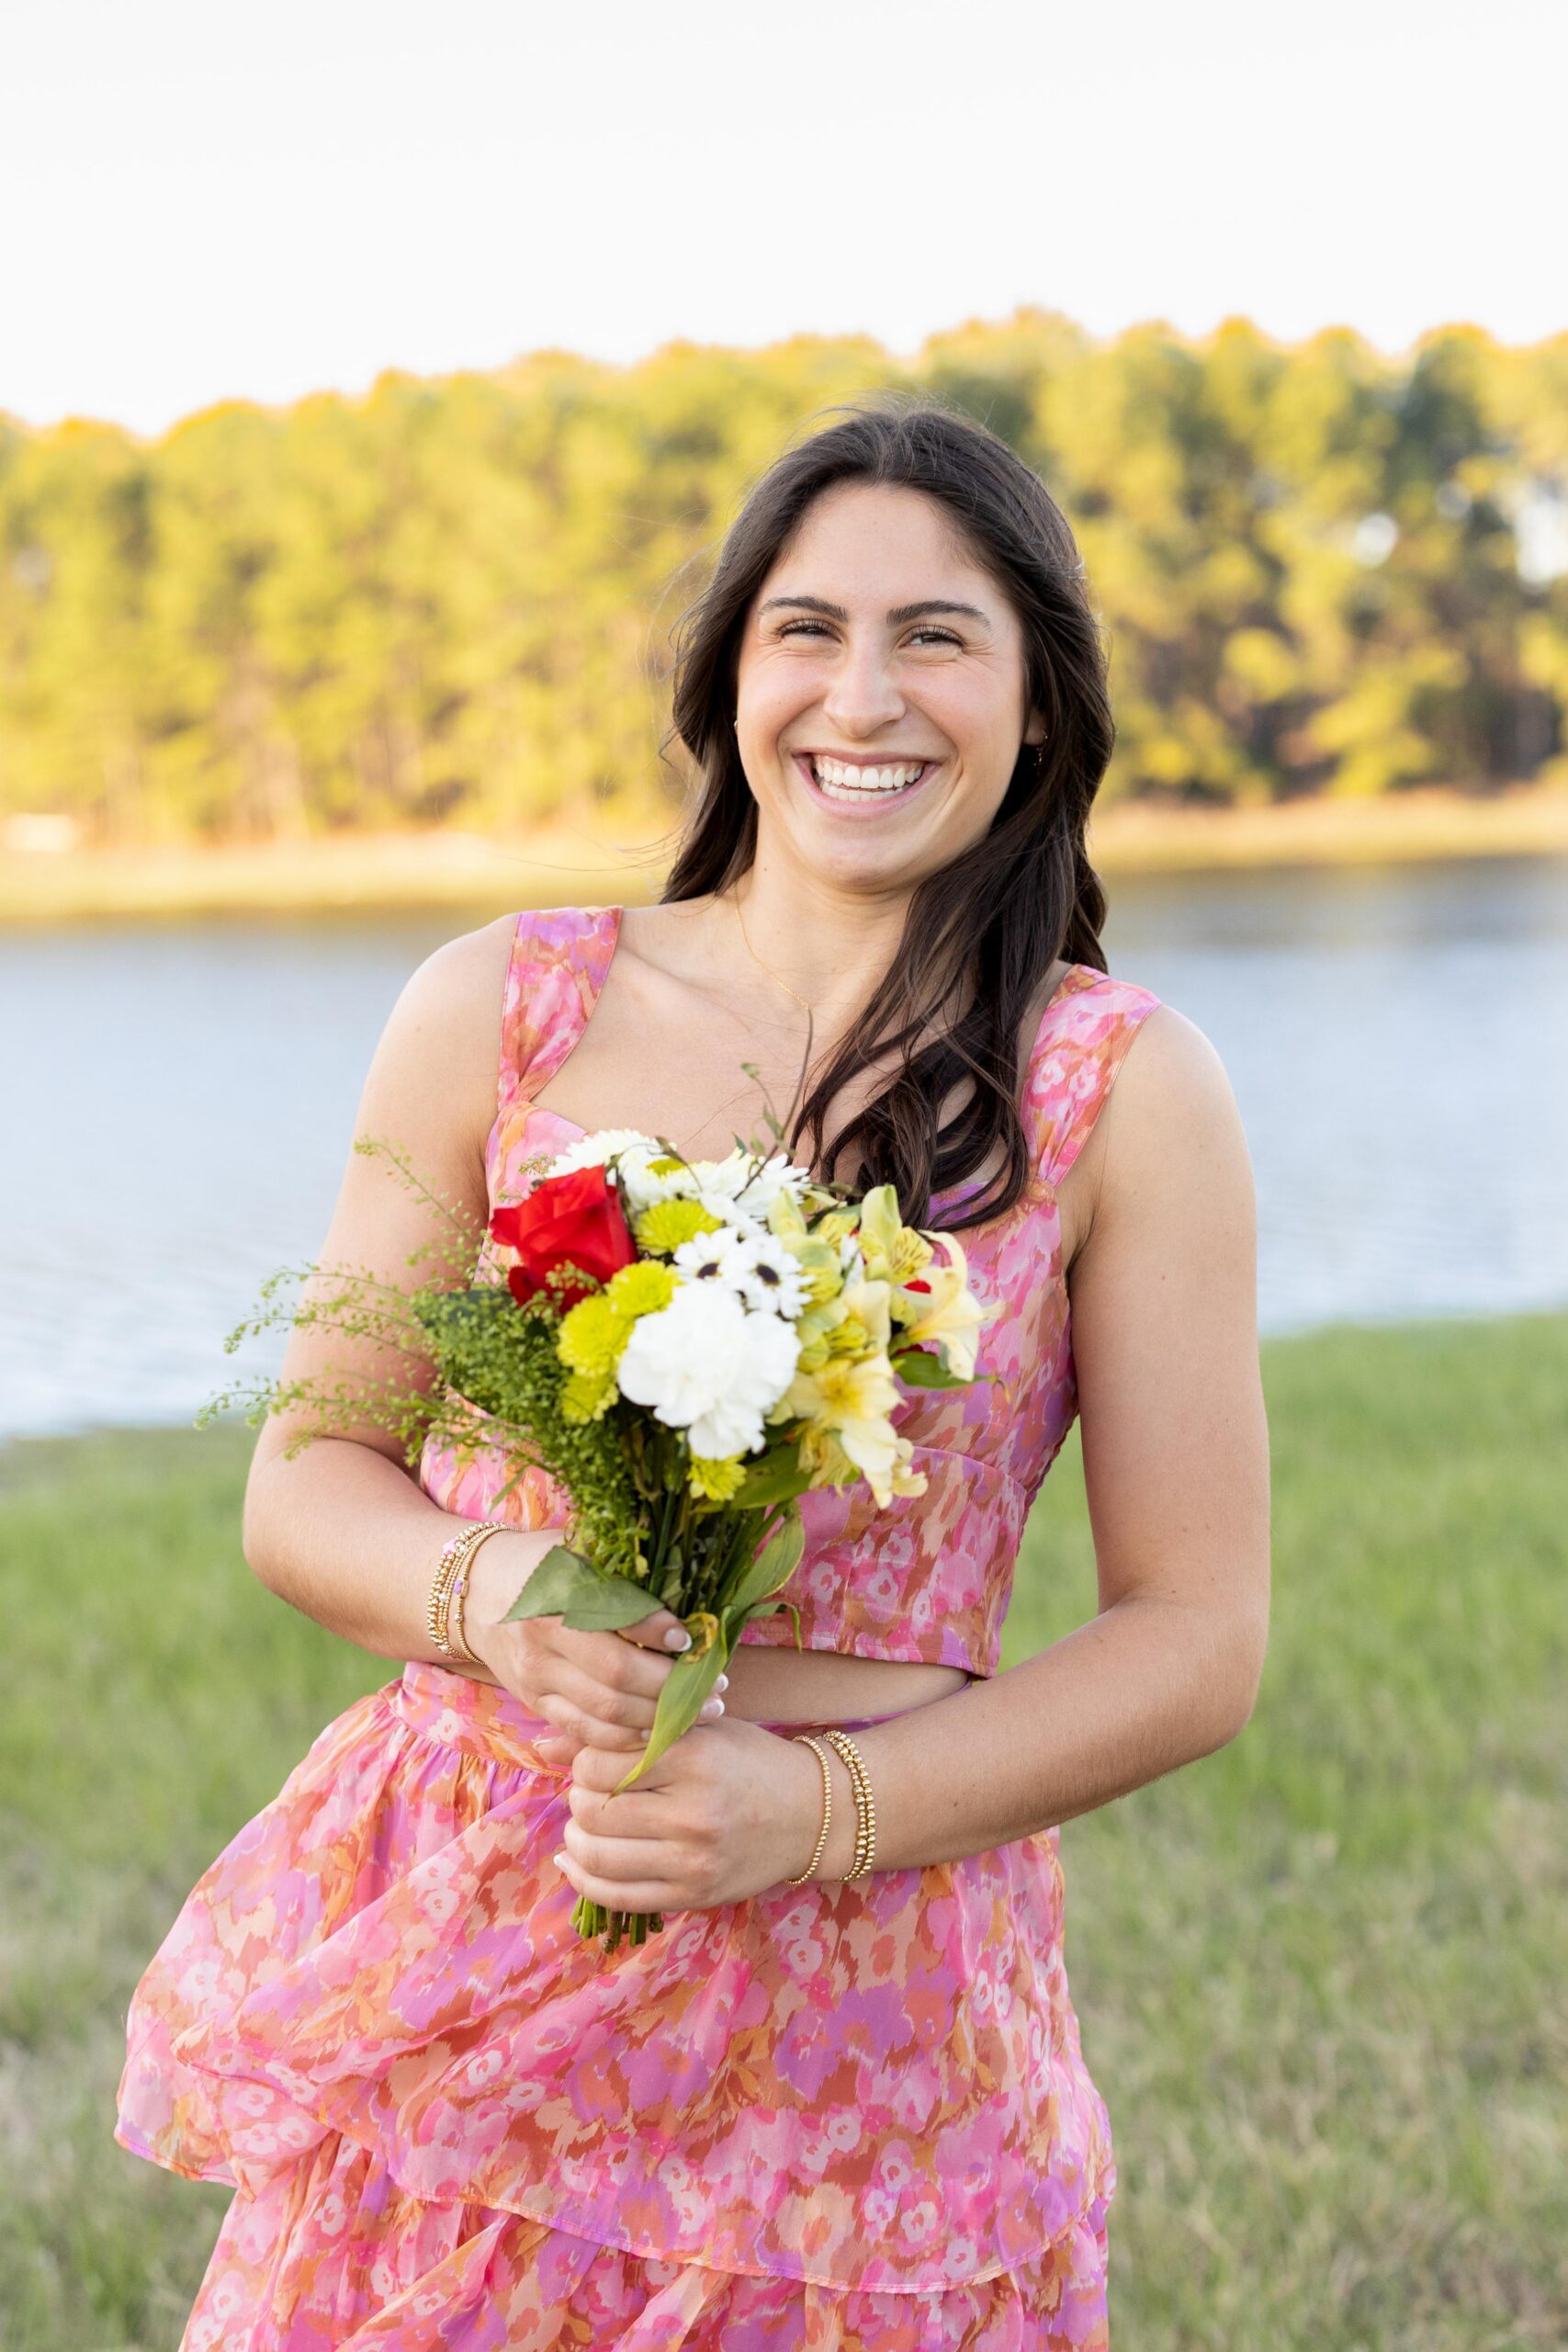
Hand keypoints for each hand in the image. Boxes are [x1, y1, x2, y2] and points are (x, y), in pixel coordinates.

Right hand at [462, 1529, 726, 1766]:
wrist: (476, 1591)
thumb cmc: (542, 1562)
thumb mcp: (577, 1549)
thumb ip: (623, 1571)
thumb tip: (687, 1589)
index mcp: (555, 1596)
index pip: (617, 1622)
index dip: (661, 1634)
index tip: (693, 1639)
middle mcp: (542, 1642)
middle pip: (616, 1680)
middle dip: (673, 1690)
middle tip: (716, 1687)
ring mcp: (536, 1679)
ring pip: (605, 1715)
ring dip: (660, 1721)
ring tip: (702, 1712)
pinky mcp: (535, 1704)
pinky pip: (586, 1733)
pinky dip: (627, 1738)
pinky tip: (661, 1732)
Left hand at [556, 1716, 829, 1915]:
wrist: (810, 1814)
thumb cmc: (748, 1761)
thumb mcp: (696, 1731)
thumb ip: (625, 1734)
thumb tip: (546, 1742)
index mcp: (693, 1758)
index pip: (598, 1763)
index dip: (584, 1762)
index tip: (597, 1761)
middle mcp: (692, 1811)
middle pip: (593, 1810)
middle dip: (579, 1800)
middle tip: (591, 1793)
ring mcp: (693, 1860)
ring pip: (598, 1856)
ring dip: (577, 1840)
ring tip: (587, 1825)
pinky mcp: (694, 1895)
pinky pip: (617, 1897)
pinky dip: (584, 1880)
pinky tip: (578, 1861)